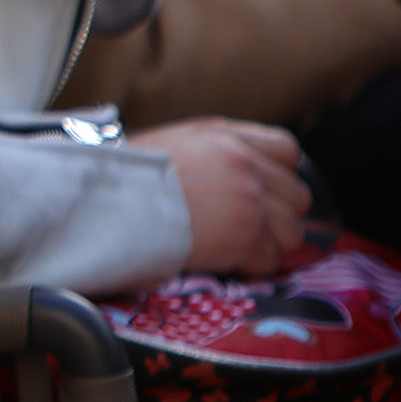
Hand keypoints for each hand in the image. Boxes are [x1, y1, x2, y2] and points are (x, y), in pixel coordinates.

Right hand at [134, 116, 309, 276]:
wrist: (105, 202)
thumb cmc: (123, 176)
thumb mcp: (169, 143)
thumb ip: (210, 152)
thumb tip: (226, 174)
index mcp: (224, 136)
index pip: (287, 150)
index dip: (278, 174)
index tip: (259, 190)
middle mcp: (244, 164)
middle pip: (297, 196)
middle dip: (278, 215)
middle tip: (246, 226)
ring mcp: (247, 202)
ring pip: (292, 232)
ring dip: (268, 244)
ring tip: (235, 247)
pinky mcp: (242, 238)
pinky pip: (271, 260)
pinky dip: (251, 266)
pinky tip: (224, 260)